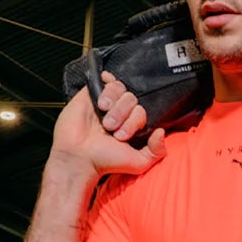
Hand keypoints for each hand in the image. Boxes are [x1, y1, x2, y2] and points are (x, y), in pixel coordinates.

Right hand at [48, 76, 167, 179]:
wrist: (79, 158)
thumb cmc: (105, 162)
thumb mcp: (138, 163)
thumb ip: (157, 151)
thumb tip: (161, 131)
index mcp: (130, 125)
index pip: (140, 112)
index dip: (133, 122)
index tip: (119, 137)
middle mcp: (118, 112)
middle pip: (131, 98)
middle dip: (122, 114)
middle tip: (110, 128)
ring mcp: (104, 103)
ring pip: (119, 88)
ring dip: (113, 103)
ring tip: (102, 118)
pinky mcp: (89, 95)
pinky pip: (105, 79)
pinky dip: (107, 81)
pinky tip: (102, 96)